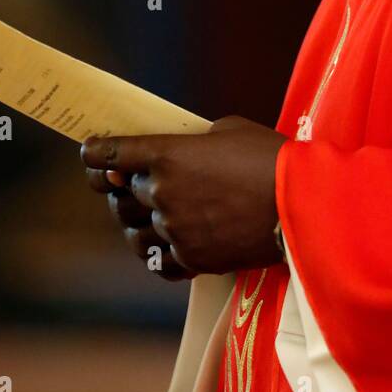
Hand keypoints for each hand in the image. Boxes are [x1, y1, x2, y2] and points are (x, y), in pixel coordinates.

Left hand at [81, 115, 286, 275]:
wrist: (302, 205)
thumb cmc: (270, 158)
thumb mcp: (229, 130)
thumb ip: (194, 141)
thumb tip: (183, 151)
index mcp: (166, 155)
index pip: (109, 155)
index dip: (93, 154)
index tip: (90, 154)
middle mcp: (162, 194)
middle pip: (121, 195)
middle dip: (122, 189)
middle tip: (128, 186)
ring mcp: (175, 230)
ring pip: (134, 232)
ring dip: (136, 223)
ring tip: (146, 219)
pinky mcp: (192, 259)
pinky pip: (158, 261)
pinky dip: (157, 253)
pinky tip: (164, 246)